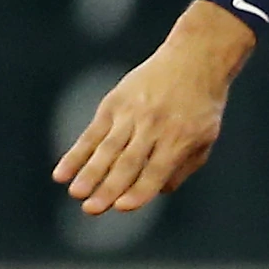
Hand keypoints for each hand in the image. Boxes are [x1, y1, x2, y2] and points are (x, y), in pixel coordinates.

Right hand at [54, 0, 255, 214]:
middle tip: (91, 210)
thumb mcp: (205, 137)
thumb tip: (156, 192)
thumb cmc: (202, 106)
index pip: (156, 170)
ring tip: (76, 194)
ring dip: (89, 173)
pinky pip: (92, 133)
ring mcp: (131, 113)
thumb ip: (183, 167)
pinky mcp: (114, 103)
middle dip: (108, 187)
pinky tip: (62, 173)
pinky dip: (76, 154)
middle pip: (128, 162)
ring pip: (107, 148)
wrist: (194, 58)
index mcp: (180, 138)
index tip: (122, 207)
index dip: (139, 190)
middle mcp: (154, 126)